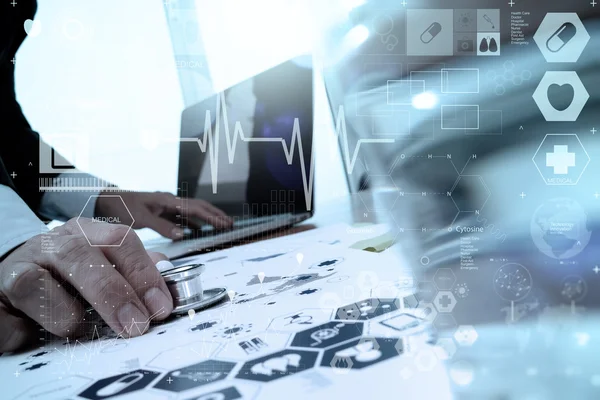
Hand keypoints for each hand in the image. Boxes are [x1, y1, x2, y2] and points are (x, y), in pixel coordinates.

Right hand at [0, 218, 173, 351]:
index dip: (143, 274)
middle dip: (113, 294)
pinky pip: (7, 317)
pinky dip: (22, 331)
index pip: (121, 241)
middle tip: (135, 325)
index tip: (160, 306)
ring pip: (37, 284)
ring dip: (65, 316)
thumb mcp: (107, 264)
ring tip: (78, 329)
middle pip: (82, 257)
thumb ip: (137, 270)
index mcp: (88, 233)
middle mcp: (54, 244)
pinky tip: (32, 335)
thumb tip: (168, 274)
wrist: (17, 274)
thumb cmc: (72, 274)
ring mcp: (21, 266)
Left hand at [95, 191, 232, 239]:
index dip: (212, 216)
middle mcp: (169, 201)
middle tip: (231, 224)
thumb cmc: (120, 207)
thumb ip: (161, 226)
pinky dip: (193, 223)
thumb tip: (183, 234)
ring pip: (191, 212)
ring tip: (221, 226)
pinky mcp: (159, 212)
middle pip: (198, 207)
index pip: (196, 208)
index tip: (226, 224)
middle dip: (215, 214)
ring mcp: (165, 207)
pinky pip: (181, 217)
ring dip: (206, 218)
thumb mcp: (140, 218)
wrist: (102, 200)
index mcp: (167, 200)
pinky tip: (197, 230)